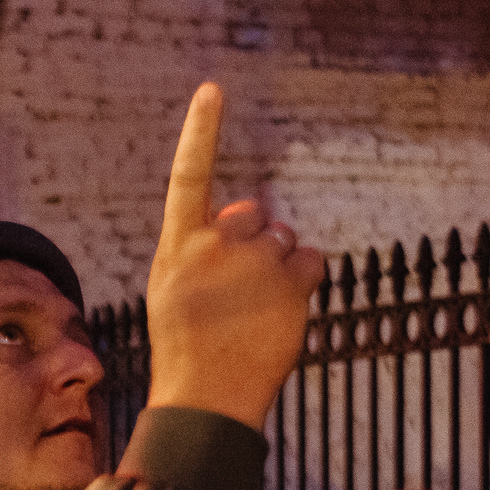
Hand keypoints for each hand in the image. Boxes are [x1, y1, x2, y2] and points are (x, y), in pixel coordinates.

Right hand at [146, 83, 328, 428]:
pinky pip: (312, 261)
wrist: (205, 399)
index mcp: (177, 245)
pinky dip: (305, 282)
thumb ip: (204, 246)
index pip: (188, 175)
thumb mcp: (177, 291)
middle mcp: (212, 244)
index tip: (213, 90)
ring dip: (280, 267)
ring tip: (257, 311)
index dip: (201, 130)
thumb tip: (247, 212)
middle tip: (241, 291)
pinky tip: (281, 313)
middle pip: (253, 213)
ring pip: (285, 240)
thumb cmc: (189, 347)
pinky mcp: (287, 283)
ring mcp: (251, 262)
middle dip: (256, 241)